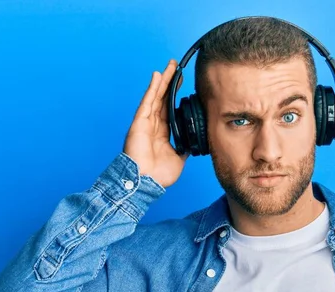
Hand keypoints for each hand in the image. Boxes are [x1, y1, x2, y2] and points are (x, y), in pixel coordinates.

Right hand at [123, 59, 186, 187]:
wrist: (146, 182)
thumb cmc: (158, 175)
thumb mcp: (179, 159)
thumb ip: (185, 148)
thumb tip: (194, 142)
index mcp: (162, 133)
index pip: (170, 110)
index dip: (175, 97)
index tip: (183, 85)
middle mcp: (153, 125)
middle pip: (163, 99)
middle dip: (170, 83)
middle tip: (177, 68)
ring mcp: (146, 122)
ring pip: (156, 96)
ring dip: (163, 81)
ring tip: (170, 66)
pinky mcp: (140, 122)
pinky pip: (148, 101)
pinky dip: (152, 88)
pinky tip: (157, 76)